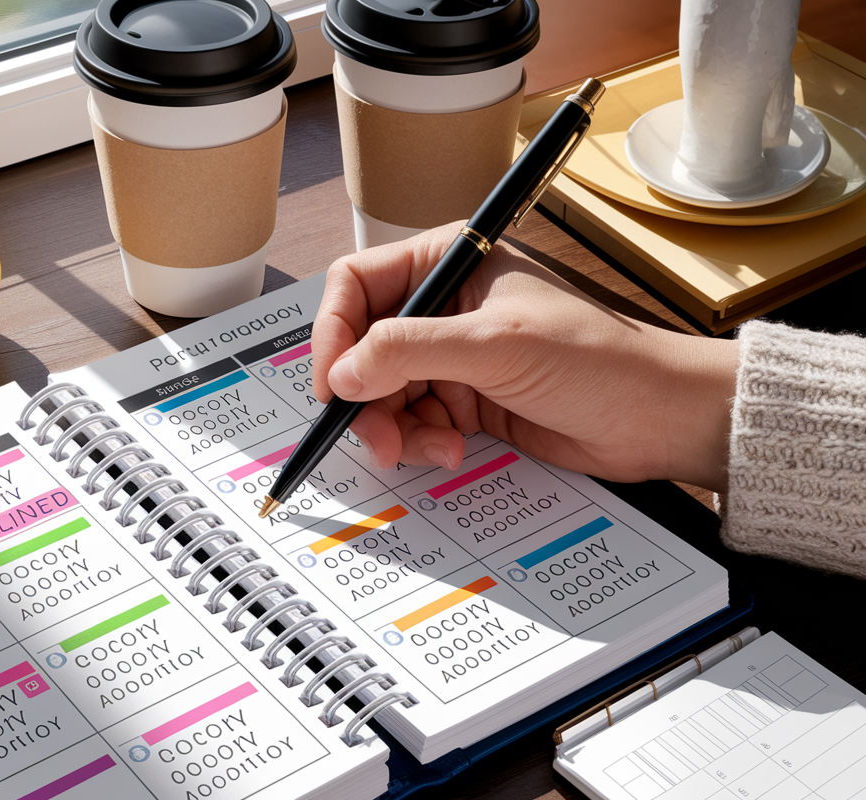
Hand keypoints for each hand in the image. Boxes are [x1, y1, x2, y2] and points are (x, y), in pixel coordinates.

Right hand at [311, 221, 738, 491]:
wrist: (657, 418)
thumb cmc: (598, 360)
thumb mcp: (495, 346)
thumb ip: (410, 351)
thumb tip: (343, 372)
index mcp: (449, 261)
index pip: (356, 284)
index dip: (335, 333)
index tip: (334, 382)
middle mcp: (443, 304)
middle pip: (362, 346)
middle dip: (364, 395)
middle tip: (377, 435)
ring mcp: (453, 355)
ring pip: (381, 391)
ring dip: (392, 426)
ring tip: (428, 447)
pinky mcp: (464, 399)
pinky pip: (411, 420)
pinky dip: (418, 441)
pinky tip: (450, 450)